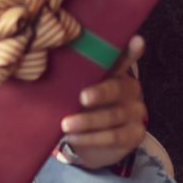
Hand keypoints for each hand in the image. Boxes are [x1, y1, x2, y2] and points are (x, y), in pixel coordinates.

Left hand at [58, 37, 147, 167]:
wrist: (91, 141)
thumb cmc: (81, 106)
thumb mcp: (77, 89)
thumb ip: (73, 77)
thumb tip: (46, 62)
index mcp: (117, 72)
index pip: (125, 58)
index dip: (131, 50)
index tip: (136, 40)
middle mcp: (131, 89)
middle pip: (119, 87)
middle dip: (101, 93)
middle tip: (82, 98)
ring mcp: (136, 112)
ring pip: (114, 115)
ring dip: (88, 121)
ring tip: (66, 125)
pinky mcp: (135, 134)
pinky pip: (114, 137)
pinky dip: (91, 139)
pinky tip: (74, 138)